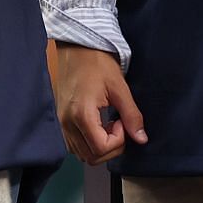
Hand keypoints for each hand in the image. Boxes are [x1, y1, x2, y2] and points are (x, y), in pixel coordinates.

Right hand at [52, 43, 145, 164]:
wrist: (76, 46)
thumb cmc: (96, 61)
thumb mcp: (119, 87)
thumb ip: (131, 115)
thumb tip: (141, 138)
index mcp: (81, 114)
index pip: (101, 148)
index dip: (118, 140)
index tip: (121, 121)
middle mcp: (67, 122)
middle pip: (91, 156)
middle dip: (111, 148)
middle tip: (118, 127)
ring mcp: (61, 121)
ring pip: (81, 153)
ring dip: (99, 147)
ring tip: (107, 126)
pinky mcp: (60, 118)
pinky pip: (74, 144)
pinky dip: (88, 142)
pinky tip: (97, 125)